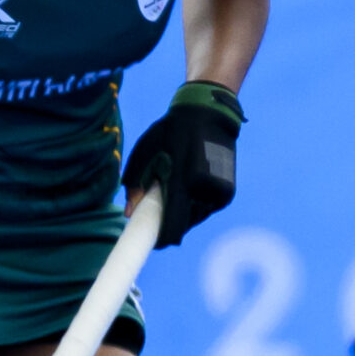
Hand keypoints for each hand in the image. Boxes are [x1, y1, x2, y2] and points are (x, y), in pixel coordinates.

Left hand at [121, 81, 243, 247]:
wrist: (208, 114)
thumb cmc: (170, 132)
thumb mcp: (146, 154)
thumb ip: (135, 186)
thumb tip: (128, 214)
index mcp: (183, 183)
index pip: (172, 228)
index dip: (160, 238)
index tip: (151, 241)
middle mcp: (204, 192)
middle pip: (183, 225)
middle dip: (170, 220)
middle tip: (160, 202)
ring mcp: (219, 194)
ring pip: (195, 218)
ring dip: (184, 212)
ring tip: (177, 186)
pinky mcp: (227, 193)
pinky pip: (206, 209)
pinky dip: (196, 204)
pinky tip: (190, 184)